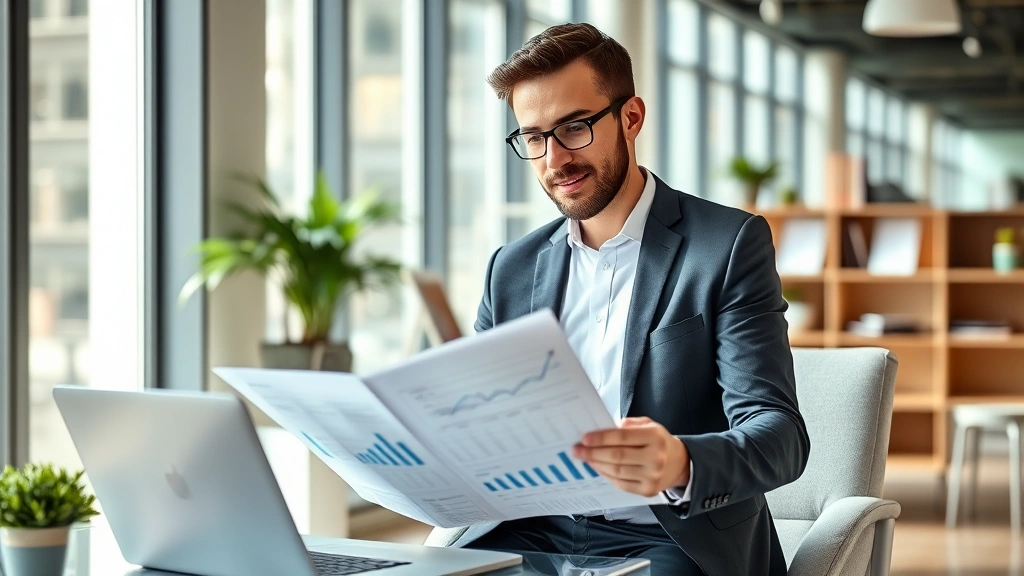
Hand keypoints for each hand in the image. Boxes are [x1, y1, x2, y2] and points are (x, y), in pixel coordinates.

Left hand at [572, 417, 689, 497]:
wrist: (680, 463)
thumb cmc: (659, 441)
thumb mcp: (649, 425)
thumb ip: (630, 424)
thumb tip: (607, 428)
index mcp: (655, 437)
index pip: (622, 437)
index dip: (601, 438)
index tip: (584, 438)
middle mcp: (655, 457)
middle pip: (617, 456)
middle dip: (593, 452)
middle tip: (577, 450)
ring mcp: (652, 476)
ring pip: (617, 471)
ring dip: (597, 464)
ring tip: (585, 458)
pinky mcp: (648, 490)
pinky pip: (622, 484)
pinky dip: (607, 476)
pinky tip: (598, 468)